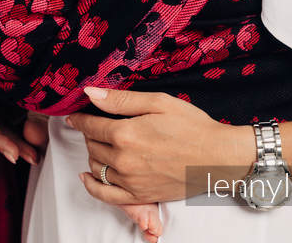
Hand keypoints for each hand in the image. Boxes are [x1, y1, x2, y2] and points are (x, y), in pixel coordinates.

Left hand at [66, 87, 253, 205]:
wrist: (217, 156)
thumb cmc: (191, 124)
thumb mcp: (158, 102)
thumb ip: (121, 99)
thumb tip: (90, 93)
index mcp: (126, 133)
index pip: (91, 125)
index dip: (80, 118)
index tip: (74, 115)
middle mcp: (123, 160)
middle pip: (92, 146)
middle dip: (89, 134)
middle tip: (95, 124)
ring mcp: (130, 181)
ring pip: (96, 168)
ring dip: (93, 154)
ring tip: (99, 143)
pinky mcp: (139, 196)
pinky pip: (105, 195)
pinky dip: (91, 186)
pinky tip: (87, 176)